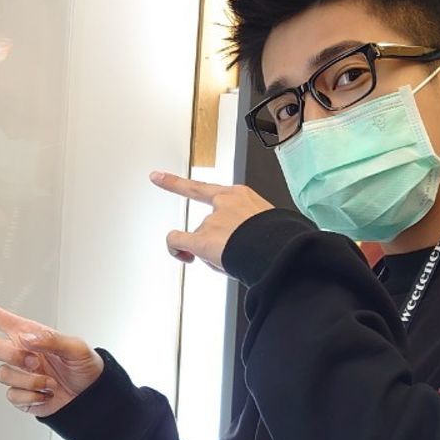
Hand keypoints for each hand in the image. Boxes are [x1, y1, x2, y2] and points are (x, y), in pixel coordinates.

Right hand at [0, 292, 103, 417]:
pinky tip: (45, 394)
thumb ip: (51, 340)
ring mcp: (17, 374)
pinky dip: (32, 397)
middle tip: (37, 362)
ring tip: (48, 382)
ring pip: (1, 374)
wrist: (90, 398)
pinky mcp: (20, 395)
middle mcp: (19, 352)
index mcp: (27, 333)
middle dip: (13, 355)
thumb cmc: (85, 367)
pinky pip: (11, 396)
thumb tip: (27, 338)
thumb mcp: (76, 347)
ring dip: (29, 380)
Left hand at [151, 171, 274, 272]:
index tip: (157, 177)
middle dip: (212, 237)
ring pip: (199, 238)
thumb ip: (251, 226)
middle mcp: (222, 205)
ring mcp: (211, 222)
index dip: (176, 184)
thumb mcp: (270, 223)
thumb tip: (236, 245)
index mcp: (240, 196)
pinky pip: (177, 241)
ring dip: (212, 252)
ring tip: (235, 262)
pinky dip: (176, 248)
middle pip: (207, 223)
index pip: (204, 189)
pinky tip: (184, 256)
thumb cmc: (282, 240)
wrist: (282, 250)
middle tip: (221, 248)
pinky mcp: (203, 239)